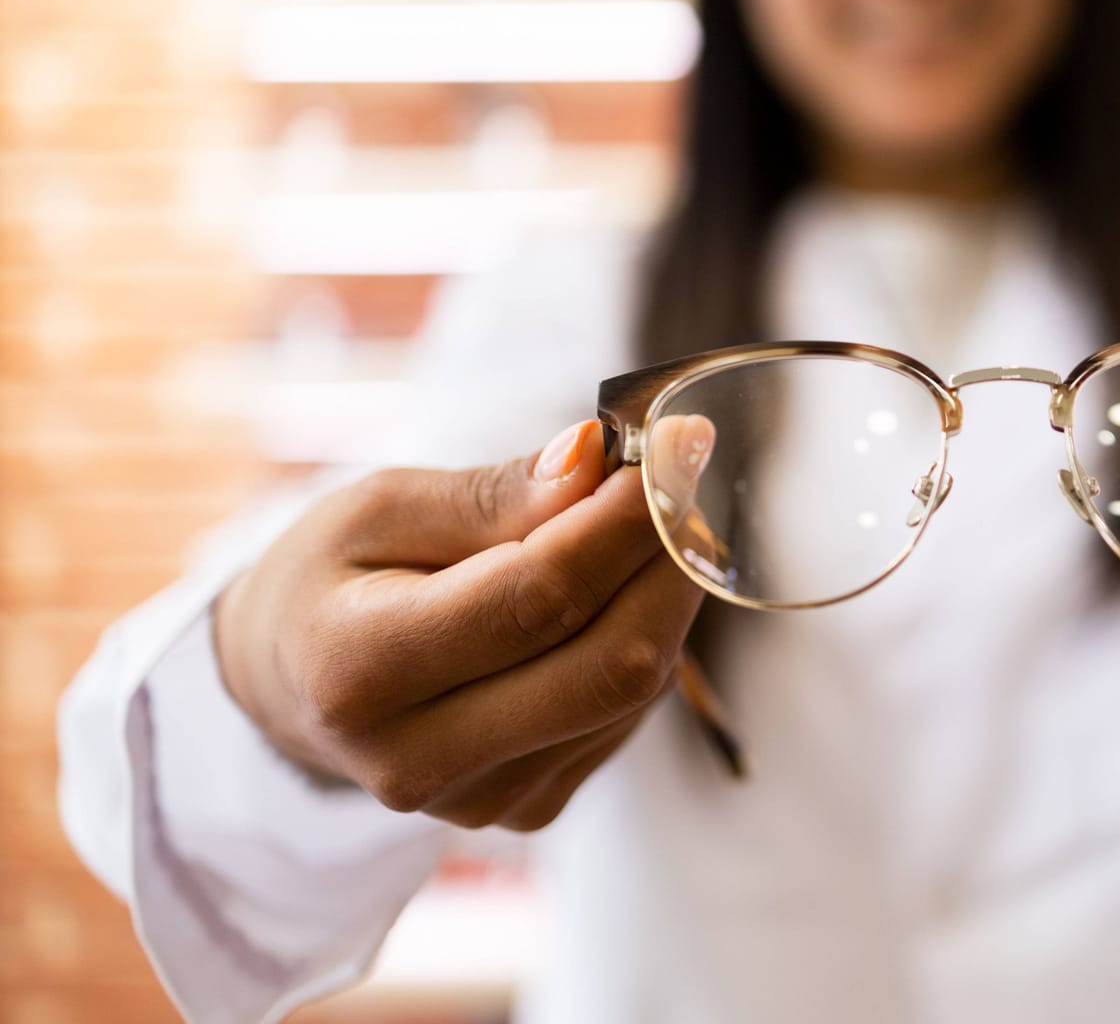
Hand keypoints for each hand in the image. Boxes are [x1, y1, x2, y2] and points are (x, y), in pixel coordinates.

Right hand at [214, 416, 713, 829]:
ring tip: (647, 528)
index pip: (538, 597)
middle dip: (671, 563)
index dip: (623, 522)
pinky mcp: (526, 808)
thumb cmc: (338, 578)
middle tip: (686, 482)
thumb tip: (594, 459)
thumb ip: (494, 494)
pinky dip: (645, 643)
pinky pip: (625, 719)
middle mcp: (419, 758)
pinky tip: (620, 594)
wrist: (294, 687)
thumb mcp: (381, 509)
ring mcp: (480, 801)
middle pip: (609, 663)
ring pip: (631, 692)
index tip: (674, 449)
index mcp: (361, 671)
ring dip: (666, 598)